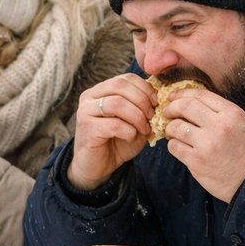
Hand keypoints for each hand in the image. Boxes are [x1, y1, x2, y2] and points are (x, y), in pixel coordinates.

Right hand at [67, 74, 155, 190]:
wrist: (98, 167)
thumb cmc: (117, 142)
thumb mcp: (134, 121)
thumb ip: (142, 107)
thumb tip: (159, 99)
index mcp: (102, 90)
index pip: (126, 78)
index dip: (145, 89)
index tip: (156, 103)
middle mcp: (90, 96)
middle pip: (120, 86)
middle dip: (142, 101)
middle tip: (152, 116)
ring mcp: (85, 111)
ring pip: (117, 103)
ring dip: (137, 117)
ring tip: (144, 129)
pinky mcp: (87, 128)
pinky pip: (114, 124)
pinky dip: (129, 131)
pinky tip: (131, 137)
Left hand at [161, 89, 244, 202]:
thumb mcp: (241, 124)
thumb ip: (220, 112)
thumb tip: (191, 103)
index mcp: (231, 113)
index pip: (200, 94)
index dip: (182, 93)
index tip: (173, 97)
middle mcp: (219, 125)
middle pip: (185, 106)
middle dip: (171, 108)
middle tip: (167, 113)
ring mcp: (207, 144)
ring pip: (176, 127)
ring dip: (170, 128)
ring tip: (173, 133)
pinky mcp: (197, 161)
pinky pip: (174, 147)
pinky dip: (173, 145)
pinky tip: (179, 147)